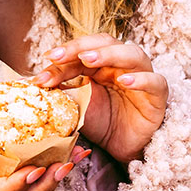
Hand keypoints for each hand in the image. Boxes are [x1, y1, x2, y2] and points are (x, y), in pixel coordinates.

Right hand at [0, 118, 90, 190]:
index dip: (16, 186)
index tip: (36, 169)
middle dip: (44, 188)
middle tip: (63, 166)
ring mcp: (2, 185)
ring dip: (55, 180)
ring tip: (74, 158)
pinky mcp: (14, 176)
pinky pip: (37, 179)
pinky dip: (56, 169)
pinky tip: (73, 152)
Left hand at [33, 35, 166, 163]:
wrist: (123, 147)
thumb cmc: (101, 121)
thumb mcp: (76, 106)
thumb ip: (61, 91)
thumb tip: (32, 82)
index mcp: (102, 62)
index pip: (82, 50)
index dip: (63, 55)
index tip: (45, 61)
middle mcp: (122, 64)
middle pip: (105, 43)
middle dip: (80, 47)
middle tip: (59, 56)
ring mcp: (142, 76)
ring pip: (132, 54)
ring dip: (109, 54)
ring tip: (88, 59)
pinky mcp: (158, 95)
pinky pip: (155, 81)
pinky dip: (141, 79)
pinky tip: (124, 82)